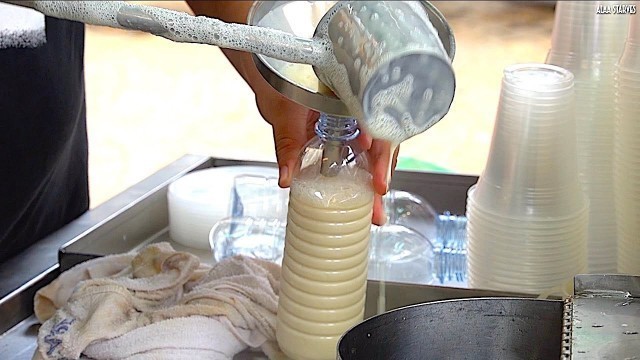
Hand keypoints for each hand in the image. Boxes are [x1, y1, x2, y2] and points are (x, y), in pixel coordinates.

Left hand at [254, 87, 398, 225]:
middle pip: (382, 143)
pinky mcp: (349, 130)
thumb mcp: (283, 114)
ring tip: (374, 210)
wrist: (270, 70)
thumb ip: (287, 144)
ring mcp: (357, 119)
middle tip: (377, 209)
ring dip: (376, 180)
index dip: (382, 156)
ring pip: (377, 149)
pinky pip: (364, 151)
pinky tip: (366, 194)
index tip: (378, 182)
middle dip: (381, 178)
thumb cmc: (279, 81)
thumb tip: (286, 179)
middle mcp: (360, 106)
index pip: (377, 125)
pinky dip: (366, 172)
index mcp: (351, 94)